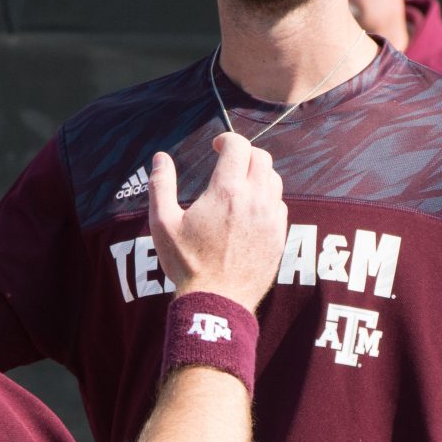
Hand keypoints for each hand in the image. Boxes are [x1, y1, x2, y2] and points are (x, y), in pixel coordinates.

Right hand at [148, 132, 286, 309]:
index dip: (227, 140)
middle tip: (229, 164)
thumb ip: (161, 185)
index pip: (239, 146)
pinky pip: (280, 206)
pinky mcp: (280, 237)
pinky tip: (250, 211)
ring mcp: (271, 219)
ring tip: (239, 187)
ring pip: (274, 180)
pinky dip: (267, 200)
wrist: (217, 302)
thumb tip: (161, 158)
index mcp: (227, 191)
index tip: (217, 147)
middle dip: (245, 154)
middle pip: (262, 158)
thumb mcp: (163, 224)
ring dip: (258, 175)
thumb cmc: (187, 264)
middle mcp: (255, 200)